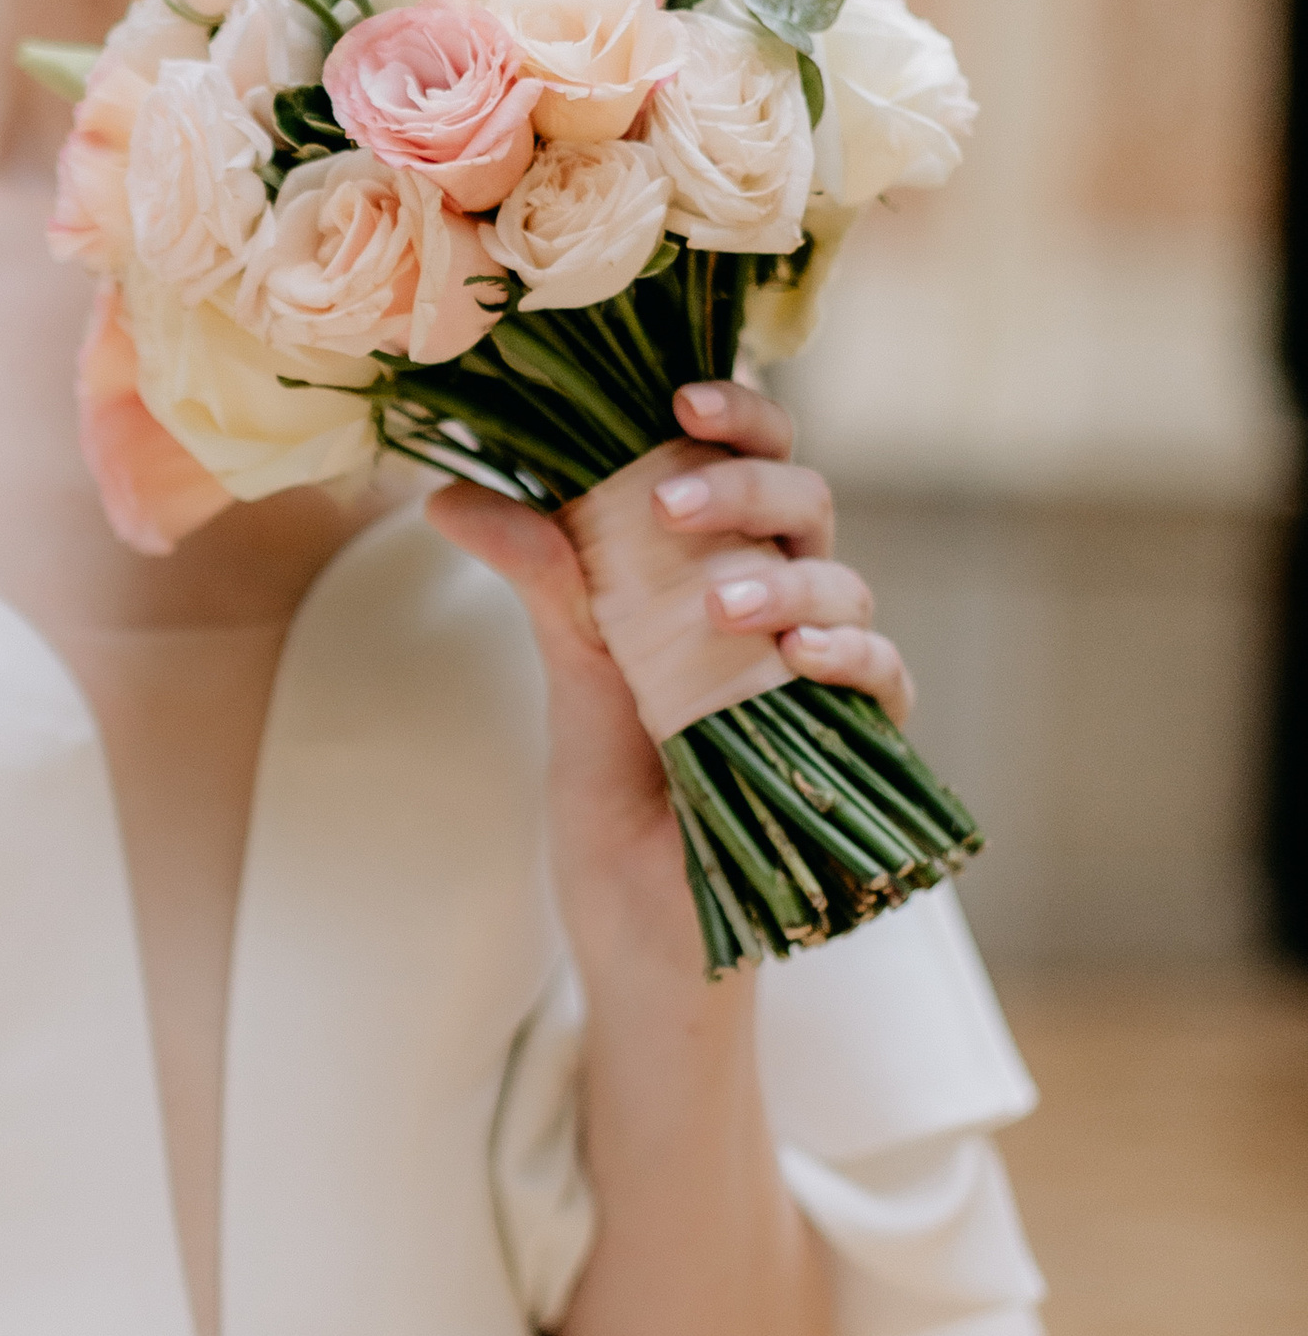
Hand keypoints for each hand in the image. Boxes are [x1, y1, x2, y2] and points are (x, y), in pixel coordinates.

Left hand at [424, 379, 909, 934]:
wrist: (644, 939)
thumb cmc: (616, 809)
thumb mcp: (572, 686)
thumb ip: (544, 586)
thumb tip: (450, 494)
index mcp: (709, 572)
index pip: (743, 462)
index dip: (733, 415)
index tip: (679, 396)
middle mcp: (776, 607)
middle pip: (801, 501)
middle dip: (746, 482)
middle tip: (673, 501)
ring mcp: (819, 674)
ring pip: (842, 578)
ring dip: (785, 577)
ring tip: (721, 607)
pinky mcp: (854, 747)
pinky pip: (886, 676)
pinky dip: (854, 656)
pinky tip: (806, 655)